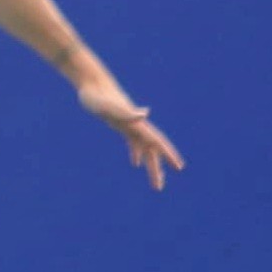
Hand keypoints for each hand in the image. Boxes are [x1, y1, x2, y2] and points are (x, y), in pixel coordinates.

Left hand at [74, 68, 183, 189]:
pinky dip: (135, 153)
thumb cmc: (97, 96)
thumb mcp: (108, 106)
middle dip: (156, 169)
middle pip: (151, 150)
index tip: (179, 167)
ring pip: (144, 149)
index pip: (157, 142)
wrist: (91, 83)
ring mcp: (129, 125)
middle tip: (159, 187)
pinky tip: (134, 163)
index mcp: (136, 124)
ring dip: (149, 164)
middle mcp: (136, 126)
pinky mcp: (119, 124)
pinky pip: (132, 142)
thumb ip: (127, 112)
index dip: (169, 155)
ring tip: (155, 180)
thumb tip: (146, 113)